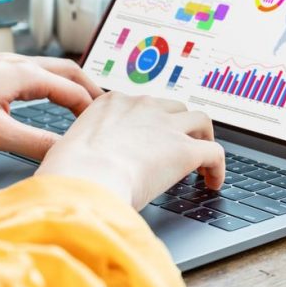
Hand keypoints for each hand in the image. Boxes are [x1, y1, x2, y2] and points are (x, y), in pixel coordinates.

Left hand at [0, 53, 102, 159]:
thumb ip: (34, 143)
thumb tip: (64, 153)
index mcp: (26, 75)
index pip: (73, 90)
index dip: (91, 109)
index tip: (102, 127)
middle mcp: (18, 64)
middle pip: (67, 70)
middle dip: (88, 89)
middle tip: (102, 109)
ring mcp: (1, 63)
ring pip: (48, 69)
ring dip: (68, 83)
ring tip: (77, 102)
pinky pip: (30, 71)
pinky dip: (47, 83)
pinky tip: (36, 97)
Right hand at [35, 92, 225, 208]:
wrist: (82, 179)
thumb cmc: (67, 173)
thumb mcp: (69, 149)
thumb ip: (84, 149)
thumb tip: (84, 167)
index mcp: (111, 104)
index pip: (141, 105)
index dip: (150, 123)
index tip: (151, 138)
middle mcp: (142, 106)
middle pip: (174, 107)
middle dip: (179, 126)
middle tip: (179, 146)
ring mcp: (166, 125)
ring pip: (200, 121)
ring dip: (203, 138)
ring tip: (202, 160)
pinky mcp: (185, 149)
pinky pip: (214, 152)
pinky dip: (218, 167)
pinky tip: (213, 183)